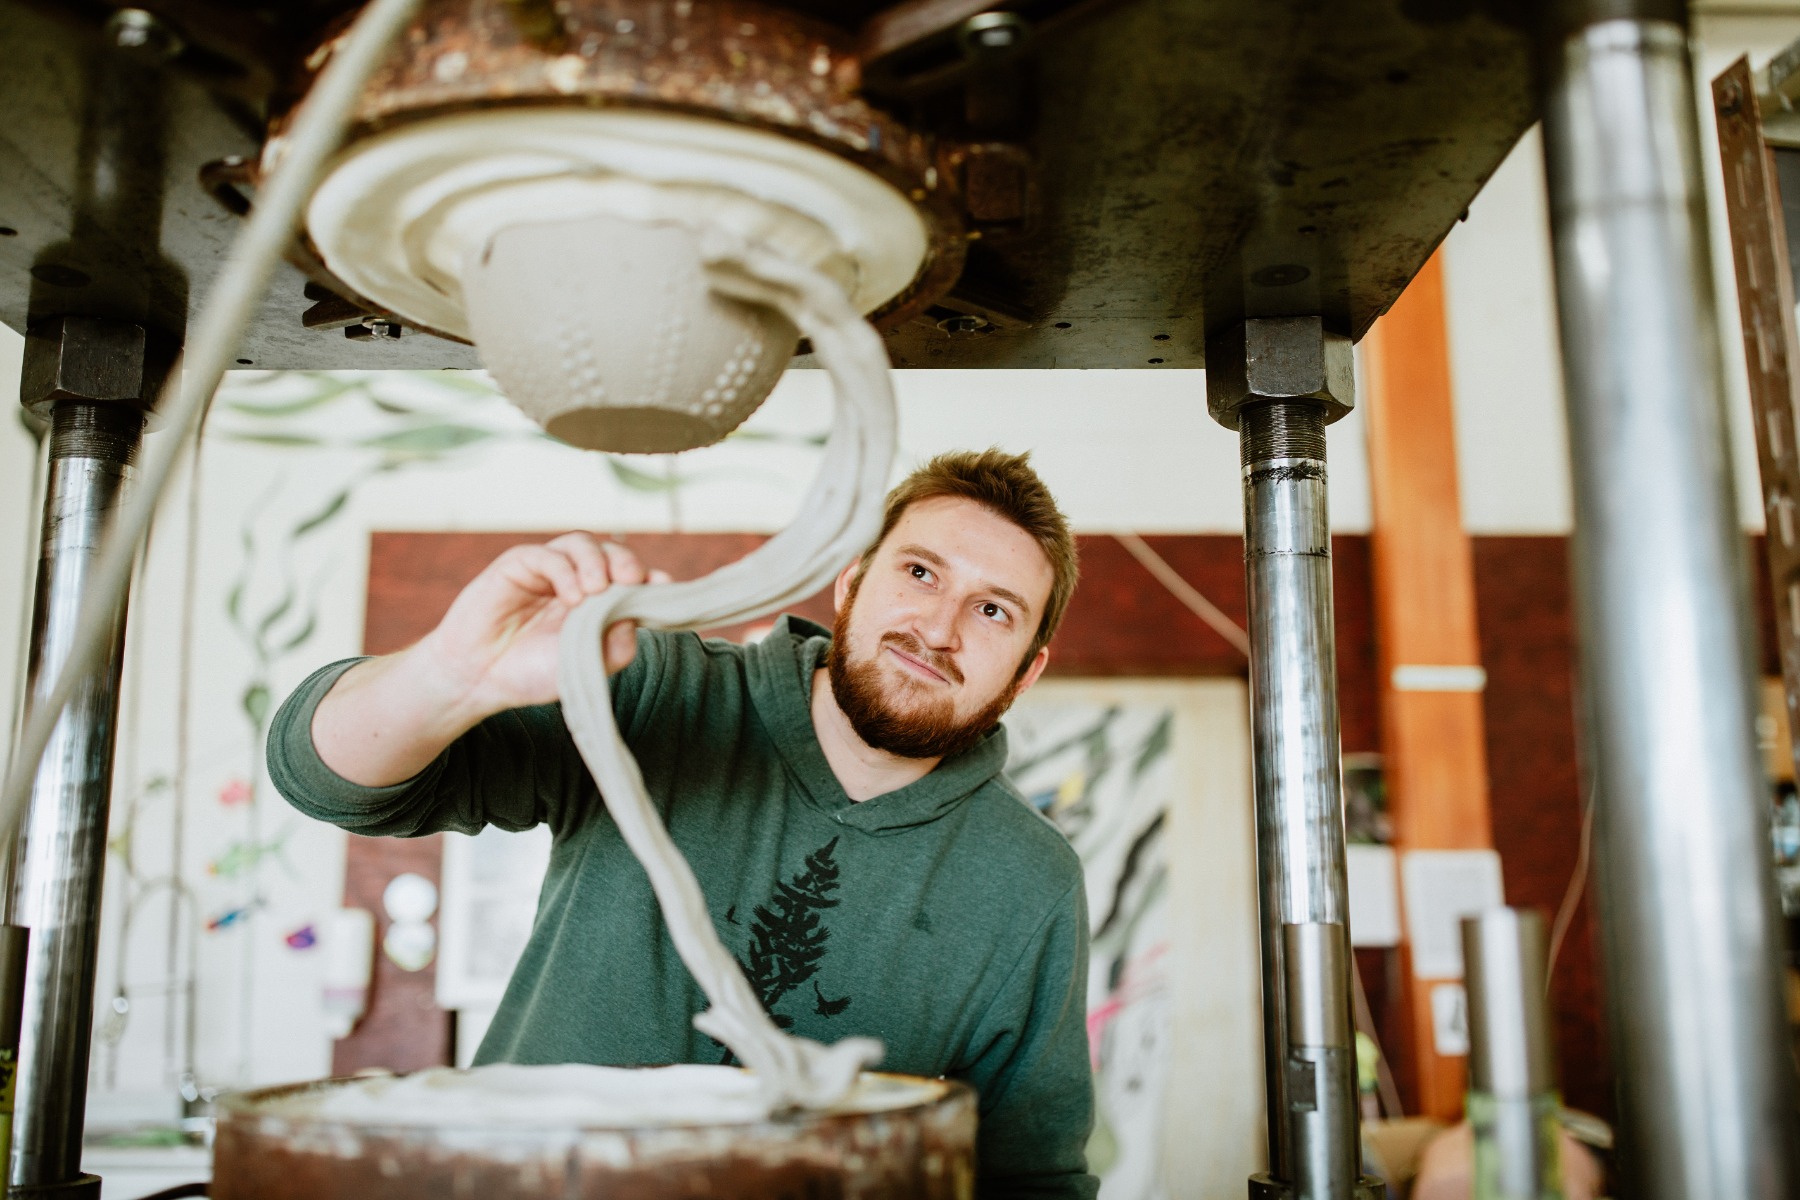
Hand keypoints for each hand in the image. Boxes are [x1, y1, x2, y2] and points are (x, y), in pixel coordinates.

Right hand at [417, 533, 669, 718]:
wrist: (478, 678)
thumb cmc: (532, 673)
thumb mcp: (586, 666)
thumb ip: (617, 645)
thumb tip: (638, 617)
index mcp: (597, 604)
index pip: (630, 579)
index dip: (649, 578)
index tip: (664, 585)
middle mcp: (576, 582)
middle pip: (611, 553)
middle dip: (627, 562)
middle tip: (632, 580)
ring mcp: (548, 571)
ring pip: (582, 544)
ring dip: (597, 561)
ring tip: (598, 590)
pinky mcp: (519, 565)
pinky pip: (548, 555)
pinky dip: (565, 570)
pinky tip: (571, 596)